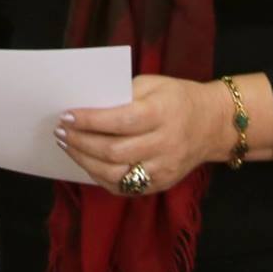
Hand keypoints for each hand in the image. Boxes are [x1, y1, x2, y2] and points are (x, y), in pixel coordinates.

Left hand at [55, 75, 224, 196]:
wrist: (213, 125)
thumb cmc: (177, 98)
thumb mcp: (153, 84)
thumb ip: (122, 95)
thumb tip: (86, 105)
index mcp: (161, 114)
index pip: (120, 121)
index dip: (90, 120)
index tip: (66, 115)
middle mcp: (164, 144)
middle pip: (114, 151)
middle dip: (80, 142)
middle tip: (60, 132)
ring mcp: (162, 169)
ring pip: (115, 174)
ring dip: (84, 161)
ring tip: (66, 146)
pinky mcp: (160, 184)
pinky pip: (123, 187)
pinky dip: (99, 175)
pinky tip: (86, 162)